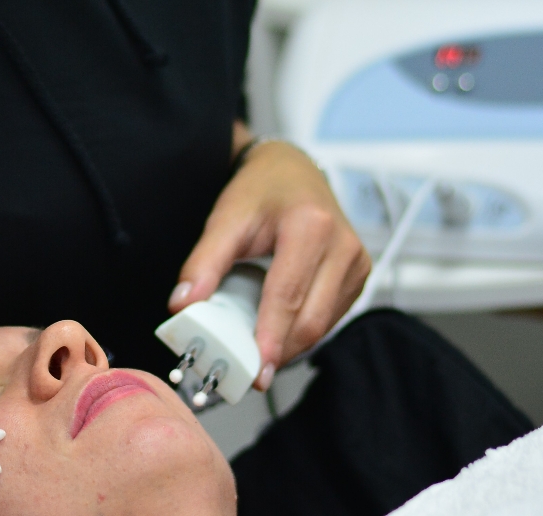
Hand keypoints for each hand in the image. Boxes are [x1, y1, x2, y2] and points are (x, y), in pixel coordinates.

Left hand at [168, 129, 369, 389]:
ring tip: (258, 350)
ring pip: (323, 324)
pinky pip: (331, 316)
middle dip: (279, 350)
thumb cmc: (260, 191)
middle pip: (311, 318)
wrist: (291, 169)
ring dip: (291, 344)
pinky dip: (303, 329)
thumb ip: (203, 262)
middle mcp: (343, 245)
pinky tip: (279, 328)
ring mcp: (357, 261)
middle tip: (250, 372)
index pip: (288, 295)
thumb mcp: (225, 218)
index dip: (271, 337)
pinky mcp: (360, 274)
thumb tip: (182, 305)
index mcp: (311, 226)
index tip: (257, 371)